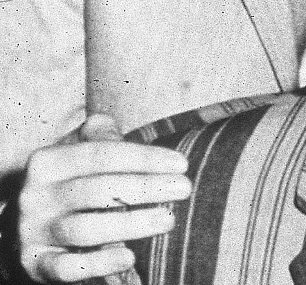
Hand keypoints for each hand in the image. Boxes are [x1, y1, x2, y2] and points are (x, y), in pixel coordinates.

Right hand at [18, 115, 189, 282]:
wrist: (32, 225)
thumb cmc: (73, 181)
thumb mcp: (80, 152)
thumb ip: (100, 136)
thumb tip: (110, 127)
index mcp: (47, 162)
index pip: (101, 154)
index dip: (145, 158)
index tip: (182, 164)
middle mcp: (35, 196)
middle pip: (98, 191)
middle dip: (146, 188)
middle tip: (184, 189)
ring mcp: (32, 232)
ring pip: (84, 229)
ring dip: (132, 225)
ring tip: (168, 220)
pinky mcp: (36, 264)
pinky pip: (66, 268)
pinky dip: (99, 263)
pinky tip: (129, 256)